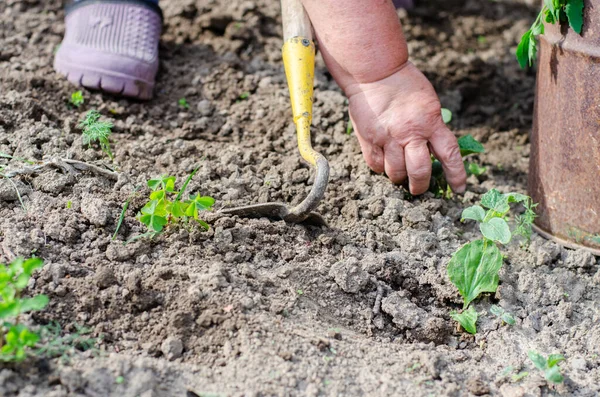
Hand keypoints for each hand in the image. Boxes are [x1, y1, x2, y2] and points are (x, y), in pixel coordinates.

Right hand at [345, 62, 465, 194]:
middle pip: (419, 171)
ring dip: (398, 177)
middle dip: (420, 185)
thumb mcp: (428, 104)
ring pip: (395, 172)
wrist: (376, 72)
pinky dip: (381, 167)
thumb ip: (432, 128)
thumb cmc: (405, 85)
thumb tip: (434, 152)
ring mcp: (388, 138)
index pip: (449, 155)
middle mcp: (410, 133)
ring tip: (398, 172)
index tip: (458, 189)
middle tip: (418, 188)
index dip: (456, 175)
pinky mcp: (369, 139)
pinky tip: (383, 161)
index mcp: (431, 123)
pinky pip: (376, 165)